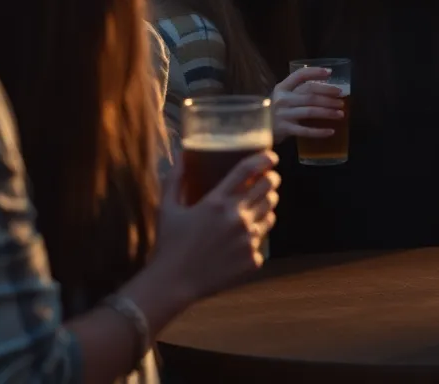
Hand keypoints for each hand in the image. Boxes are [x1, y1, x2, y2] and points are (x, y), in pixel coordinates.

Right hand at [152, 149, 279, 301]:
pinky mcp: (253, 258)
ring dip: (266, 206)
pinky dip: (256, 236)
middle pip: (269, 188)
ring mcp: (248, 239)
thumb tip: (181, 154)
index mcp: (217, 202)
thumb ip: (176, 179)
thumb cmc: (169, 244)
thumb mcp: (167, 208)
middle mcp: (237, 217)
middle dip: (270, 180)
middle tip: (267, 180)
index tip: (271, 157)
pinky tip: (242, 239)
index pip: (249, 170)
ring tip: (255, 208)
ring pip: (271, 212)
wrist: (173, 284)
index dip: (265, 159)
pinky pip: (263, 240)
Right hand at [271, 66, 345, 144]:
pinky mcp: (285, 129)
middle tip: (342, 98)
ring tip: (340, 113)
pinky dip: (319, 131)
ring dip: (328, 112)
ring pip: (311, 111)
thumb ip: (297, 91)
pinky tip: (331, 131)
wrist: (256, 130)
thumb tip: (327, 88)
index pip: (300, 75)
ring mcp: (283, 114)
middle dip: (329, 96)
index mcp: (282, 87)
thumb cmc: (275, 111)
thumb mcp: (282, 96)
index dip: (315, 72)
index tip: (330, 72)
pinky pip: (305, 130)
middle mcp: (282, 99)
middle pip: (310, 94)